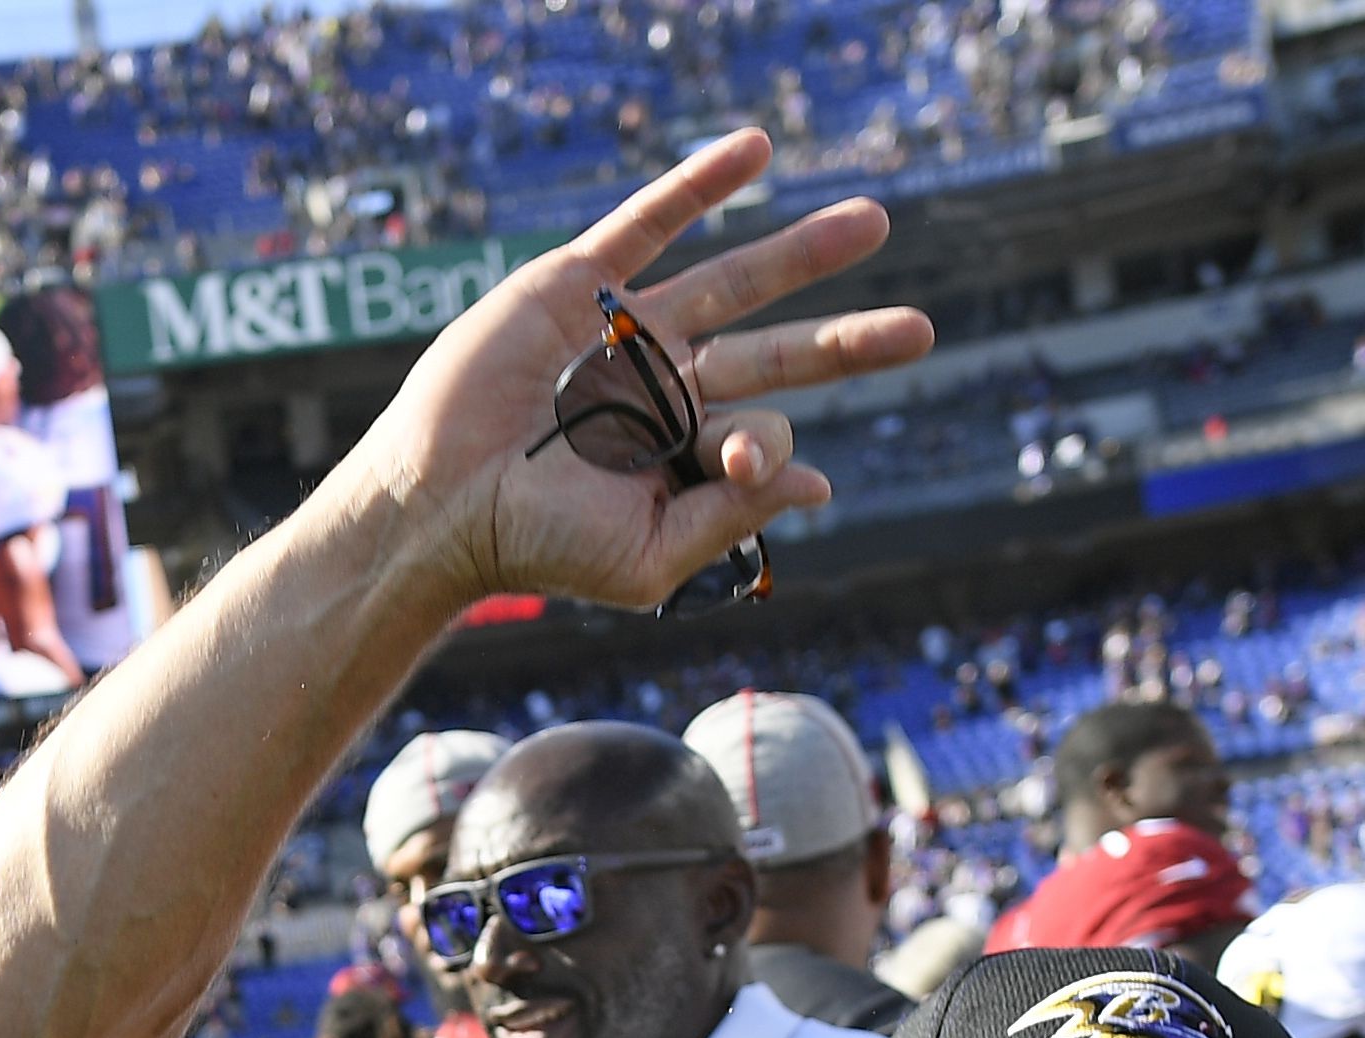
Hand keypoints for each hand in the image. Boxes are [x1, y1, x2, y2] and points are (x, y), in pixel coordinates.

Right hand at [360, 132, 934, 615]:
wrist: (442, 503)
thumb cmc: (536, 544)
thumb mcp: (646, 558)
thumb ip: (731, 520)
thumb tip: (819, 481)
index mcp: (683, 454)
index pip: (761, 436)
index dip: (761, 449)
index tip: (730, 463)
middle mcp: (667, 387)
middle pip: (778, 353)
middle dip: (849, 344)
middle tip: (922, 334)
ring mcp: (627, 330)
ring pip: (736, 280)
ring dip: (805, 252)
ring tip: (875, 222)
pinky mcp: (580, 283)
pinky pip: (651, 221)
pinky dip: (701, 184)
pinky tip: (757, 151)